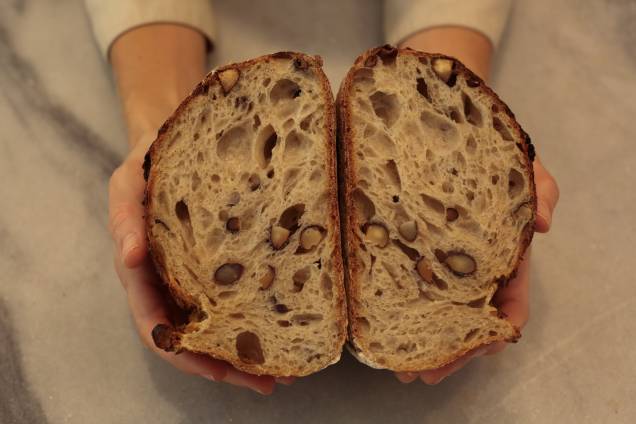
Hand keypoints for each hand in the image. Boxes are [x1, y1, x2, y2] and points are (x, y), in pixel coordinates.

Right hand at [108, 139, 293, 393]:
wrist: (173, 144)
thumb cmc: (147, 166)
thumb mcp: (128, 185)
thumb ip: (125, 219)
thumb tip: (130, 257)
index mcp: (143, 275)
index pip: (158, 327)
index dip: (186, 355)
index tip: (218, 371)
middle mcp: (171, 284)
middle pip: (196, 339)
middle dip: (229, 366)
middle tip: (269, 381)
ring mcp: (197, 277)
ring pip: (222, 324)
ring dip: (251, 350)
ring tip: (290, 367)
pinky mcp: (222, 263)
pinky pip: (240, 295)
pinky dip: (261, 315)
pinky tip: (290, 323)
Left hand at [395, 158, 558, 384]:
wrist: (437, 125)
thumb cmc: (486, 147)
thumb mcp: (519, 162)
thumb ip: (539, 187)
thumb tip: (543, 222)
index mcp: (502, 253)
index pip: (510, 300)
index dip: (498, 330)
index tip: (483, 350)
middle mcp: (469, 263)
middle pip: (464, 318)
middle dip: (450, 350)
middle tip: (422, 373)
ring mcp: (435, 259)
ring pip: (431, 310)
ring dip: (418, 341)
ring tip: (396, 365)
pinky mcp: (404, 248)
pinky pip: (400, 284)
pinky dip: (393, 310)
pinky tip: (374, 326)